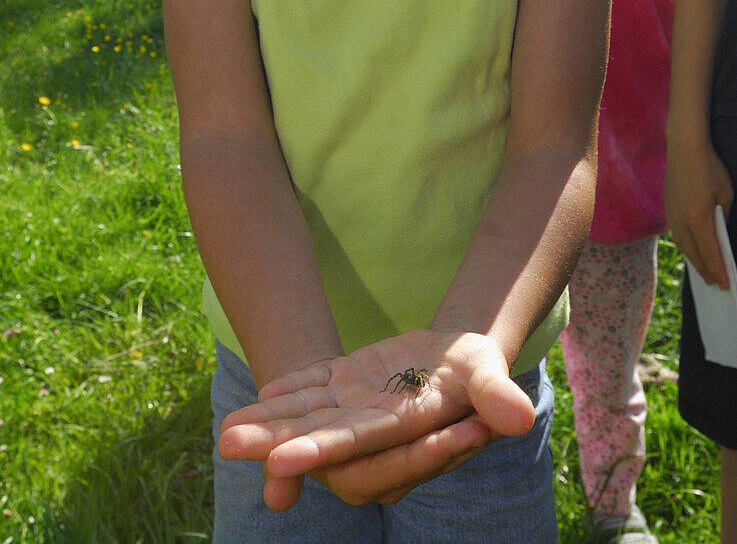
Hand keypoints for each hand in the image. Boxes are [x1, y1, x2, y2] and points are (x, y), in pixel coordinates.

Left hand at [218, 329, 535, 509]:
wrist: (465, 358)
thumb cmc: (480, 368)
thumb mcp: (489, 375)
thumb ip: (497, 398)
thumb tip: (518, 418)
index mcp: (408, 433)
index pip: (361, 448)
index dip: (322, 449)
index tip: (280, 458)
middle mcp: (374, 431)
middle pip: (319, 442)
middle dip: (274, 443)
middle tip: (229, 443)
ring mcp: (357, 409)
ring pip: (305, 420)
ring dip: (265, 424)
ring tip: (224, 433)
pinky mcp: (348, 384)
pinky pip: (312, 391)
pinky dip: (287, 393)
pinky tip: (260, 395)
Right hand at [665, 138, 733, 287]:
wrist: (685, 147)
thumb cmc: (710, 168)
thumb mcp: (726, 194)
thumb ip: (722, 217)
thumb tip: (720, 234)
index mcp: (697, 217)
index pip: (709, 252)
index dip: (717, 269)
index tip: (724, 284)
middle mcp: (680, 218)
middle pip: (692, 252)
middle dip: (704, 269)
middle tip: (714, 283)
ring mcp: (671, 212)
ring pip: (681, 243)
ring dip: (692, 258)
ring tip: (703, 270)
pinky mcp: (668, 206)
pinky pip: (676, 232)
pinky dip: (685, 244)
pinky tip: (691, 247)